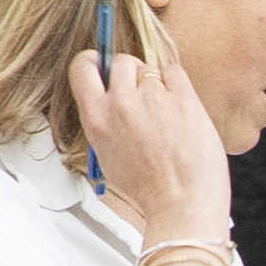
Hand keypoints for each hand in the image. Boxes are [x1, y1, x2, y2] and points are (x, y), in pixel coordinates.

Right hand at [58, 48, 230, 245]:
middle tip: (145, 98)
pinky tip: (181, 109)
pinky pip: (174, 71)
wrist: (183, 204)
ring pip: (150, 68)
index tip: (103, 65)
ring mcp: (153, 98)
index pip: (82, 67)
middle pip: (121, 62)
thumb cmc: (150, 188)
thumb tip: (112, 97)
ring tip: (167, 115)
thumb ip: (105, 122)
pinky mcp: (183, 98)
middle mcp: (120, 103)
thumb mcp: (107, 156)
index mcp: (96, 118)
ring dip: (157, 84)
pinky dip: (177, 84)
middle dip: (132, 74)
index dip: (94, 61)